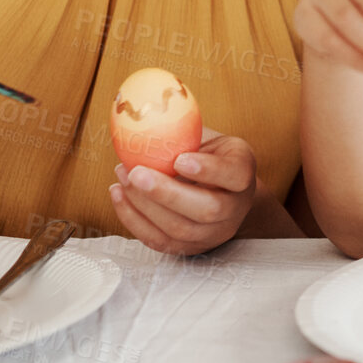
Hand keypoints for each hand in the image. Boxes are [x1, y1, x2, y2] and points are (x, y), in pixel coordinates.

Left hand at [109, 127, 257, 254]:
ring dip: (145, 205)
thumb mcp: (209, 139)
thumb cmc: (210, 157)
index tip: (180, 159)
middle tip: (136, 172)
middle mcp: (234, 209)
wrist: (220, 191)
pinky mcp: (190, 248)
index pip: (235, 175)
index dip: (208, 169)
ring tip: (123, 178)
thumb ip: (186, 131)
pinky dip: (134, 220)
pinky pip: (160, 242)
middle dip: (167, 194)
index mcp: (243, 174)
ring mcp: (213, 233)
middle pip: (207, 210)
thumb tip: (146, 114)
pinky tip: (119, 195)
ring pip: (181, 229)